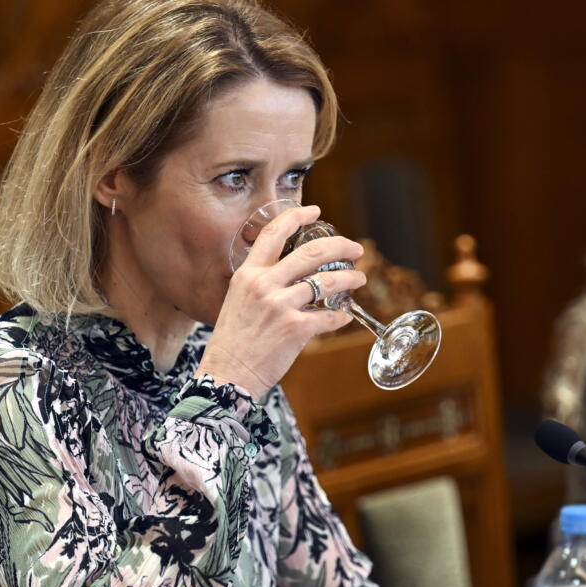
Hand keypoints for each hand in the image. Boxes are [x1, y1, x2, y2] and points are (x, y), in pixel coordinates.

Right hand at [197, 204, 365, 400]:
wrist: (226, 375)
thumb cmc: (232, 342)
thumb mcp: (238, 301)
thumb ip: (260, 284)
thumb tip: (289, 274)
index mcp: (248, 274)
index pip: (273, 233)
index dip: (296, 217)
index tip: (315, 211)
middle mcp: (264, 284)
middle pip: (311, 252)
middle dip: (340, 246)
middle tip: (355, 249)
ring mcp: (280, 306)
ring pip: (326, 282)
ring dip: (349, 279)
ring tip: (359, 279)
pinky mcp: (295, 328)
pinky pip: (328, 317)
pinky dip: (341, 316)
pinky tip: (345, 316)